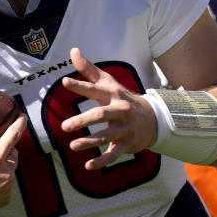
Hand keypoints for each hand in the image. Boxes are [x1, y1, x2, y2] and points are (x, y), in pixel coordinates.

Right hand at [0, 107, 24, 216]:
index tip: (23, 117)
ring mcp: (7, 188)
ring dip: (3, 165)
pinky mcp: (6, 199)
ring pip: (11, 169)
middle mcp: (5, 173)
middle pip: (12, 153)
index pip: (12, 136)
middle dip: (5, 149)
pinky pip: (8, 184)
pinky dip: (1, 180)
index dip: (19, 125)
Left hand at [60, 47, 157, 169]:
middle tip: (64, 126)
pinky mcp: (127, 144)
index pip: (95, 88)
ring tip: (73, 145)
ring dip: (90, 142)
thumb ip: (88, 69)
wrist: (152, 118)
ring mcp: (124, 128)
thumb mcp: (108, 83)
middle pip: (101, 115)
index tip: (65, 82)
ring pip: (107, 136)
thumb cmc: (122, 98)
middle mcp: (119, 110)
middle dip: (83, 120)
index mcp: (112, 94)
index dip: (80, 85)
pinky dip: (102, 161)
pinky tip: (88, 165)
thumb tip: (73, 50)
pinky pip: (114, 154)